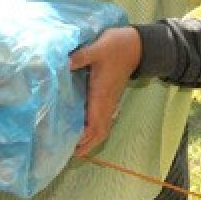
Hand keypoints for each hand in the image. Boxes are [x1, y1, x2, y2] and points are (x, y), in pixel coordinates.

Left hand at [68, 26, 141, 156]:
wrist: (137, 46)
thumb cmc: (117, 46)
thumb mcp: (98, 48)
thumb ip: (81, 56)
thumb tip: (64, 63)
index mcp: (101, 94)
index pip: (95, 124)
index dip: (85, 138)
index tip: (72, 148)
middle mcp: (106, 102)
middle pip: (99, 132)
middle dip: (86, 145)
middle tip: (69, 153)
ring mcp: (109, 101)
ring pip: (101, 127)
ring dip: (90, 139)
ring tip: (73, 147)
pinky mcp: (109, 97)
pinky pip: (101, 119)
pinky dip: (92, 129)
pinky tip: (80, 128)